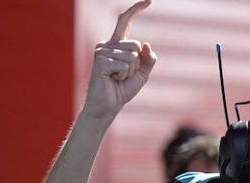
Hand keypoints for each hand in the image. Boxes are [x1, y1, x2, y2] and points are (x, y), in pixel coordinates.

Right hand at [81, 1, 155, 122]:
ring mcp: (102, 51)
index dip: (136, 9)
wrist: (108, 105)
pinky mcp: (100, 60)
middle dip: (137, 64)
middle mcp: (107, 44)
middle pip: (136, 45)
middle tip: (124, 75)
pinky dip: (124, 76)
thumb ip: (148, 60)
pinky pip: (125, 65)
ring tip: (117, 78)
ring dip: (130, 72)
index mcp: (117, 45)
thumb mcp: (142, 74)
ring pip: (132, 56)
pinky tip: (112, 79)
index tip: (149, 0)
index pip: (126, 22)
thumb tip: (147, 45)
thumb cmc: (123, 89)